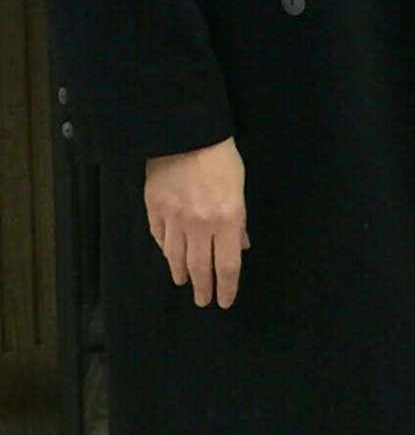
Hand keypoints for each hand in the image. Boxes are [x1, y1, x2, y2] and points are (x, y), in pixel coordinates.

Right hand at [144, 137, 248, 308]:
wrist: (186, 133)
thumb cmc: (221, 157)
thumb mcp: (239, 188)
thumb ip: (239, 221)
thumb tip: (241, 246)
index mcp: (226, 220)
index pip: (226, 265)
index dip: (226, 287)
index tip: (224, 301)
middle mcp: (199, 226)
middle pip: (200, 267)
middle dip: (203, 287)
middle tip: (203, 300)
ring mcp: (173, 219)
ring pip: (176, 257)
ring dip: (181, 273)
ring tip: (183, 282)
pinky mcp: (154, 210)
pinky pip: (160, 238)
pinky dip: (165, 250)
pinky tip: (169, 256)